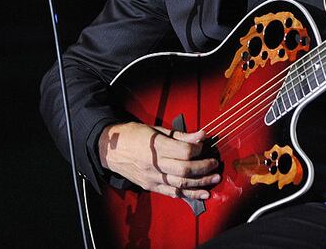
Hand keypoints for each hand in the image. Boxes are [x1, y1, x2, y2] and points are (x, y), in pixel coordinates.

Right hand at [98, 121, 219, 199]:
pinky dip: (188, 194)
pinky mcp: (150, 186)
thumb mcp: (156, 130)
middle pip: (185, 169)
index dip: (198, 149)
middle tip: (215, 164)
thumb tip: (201, 135)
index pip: (184, 151)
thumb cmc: (134, 135)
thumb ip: (180, 135)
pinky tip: (201, 194)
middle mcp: (154, 164)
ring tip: (215, 179)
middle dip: (204, 167)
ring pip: (181, 183)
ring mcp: (152, 177)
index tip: (204, 146)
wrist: (110, 150)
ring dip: (201, 183)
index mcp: (156, 146)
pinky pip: (172, 193)